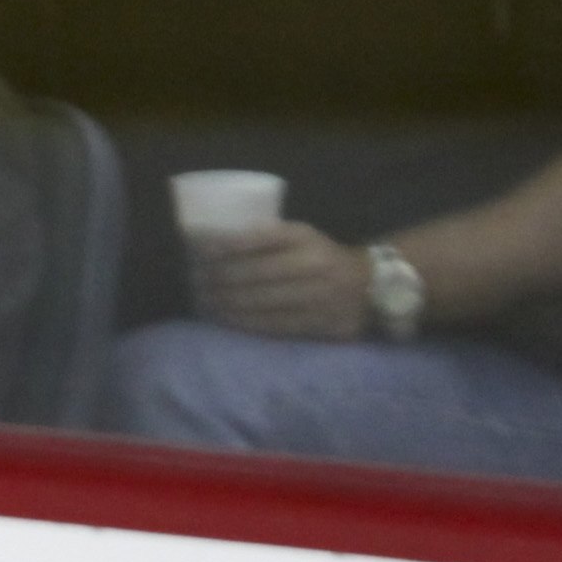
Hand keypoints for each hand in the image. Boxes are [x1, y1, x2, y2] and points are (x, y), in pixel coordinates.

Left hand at [192, 222, 373, 340]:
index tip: (200, 251)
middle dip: (219, 280)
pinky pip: (270, 325)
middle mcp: (310, 264)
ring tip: (204, 302)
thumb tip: (214, 247)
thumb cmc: (319, 258)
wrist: (366, 287)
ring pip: (259, 302)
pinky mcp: (313, 322)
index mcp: (304, 237)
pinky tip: (225, 319)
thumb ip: (267, 241)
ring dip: (226, 304)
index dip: (227, 246)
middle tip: (196, 282)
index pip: (259, 238)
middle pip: (254, 274)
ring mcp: (313, 295)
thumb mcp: (300, 238)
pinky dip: (243, 323)